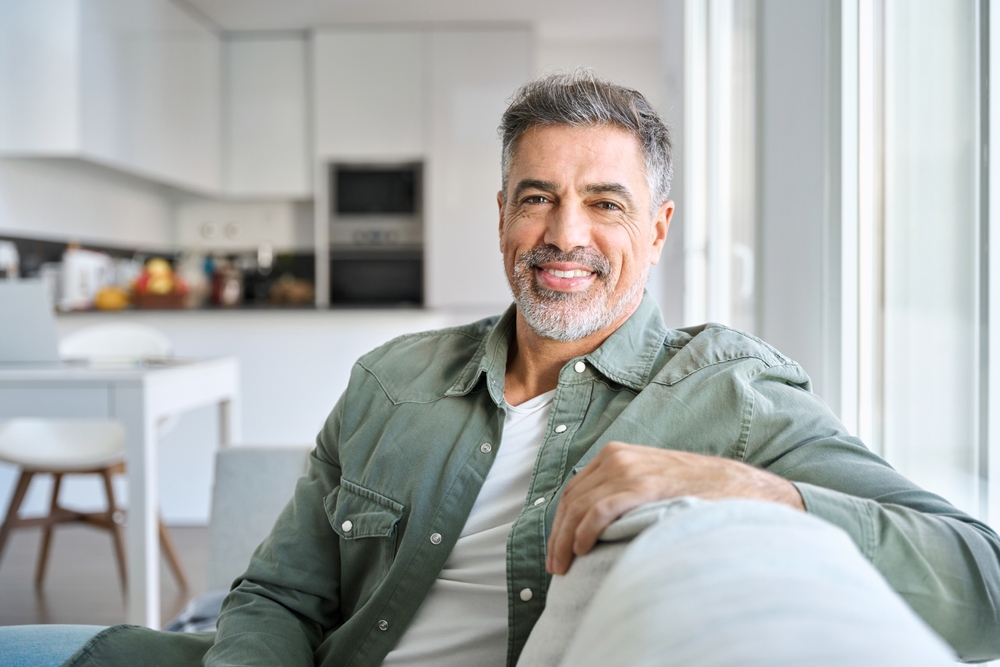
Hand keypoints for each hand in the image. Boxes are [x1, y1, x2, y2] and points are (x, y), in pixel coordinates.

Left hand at [546, 442, 804, 574]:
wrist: (738, 486)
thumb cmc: (696, 491)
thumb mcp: (652, 481)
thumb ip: (625, 492)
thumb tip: (596, 522)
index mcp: (616, 454)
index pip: (574, 490)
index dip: (560, 522)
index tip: (558, 549)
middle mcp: (617, 457)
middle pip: (572, 499)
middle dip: (558, 535)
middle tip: (556, 566)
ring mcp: (629, 470)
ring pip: (580, 506)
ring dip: (565, 539)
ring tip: (565, 566)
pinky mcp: (642, 486)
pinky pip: (600, 510)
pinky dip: (585, 531)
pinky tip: (582, 549)